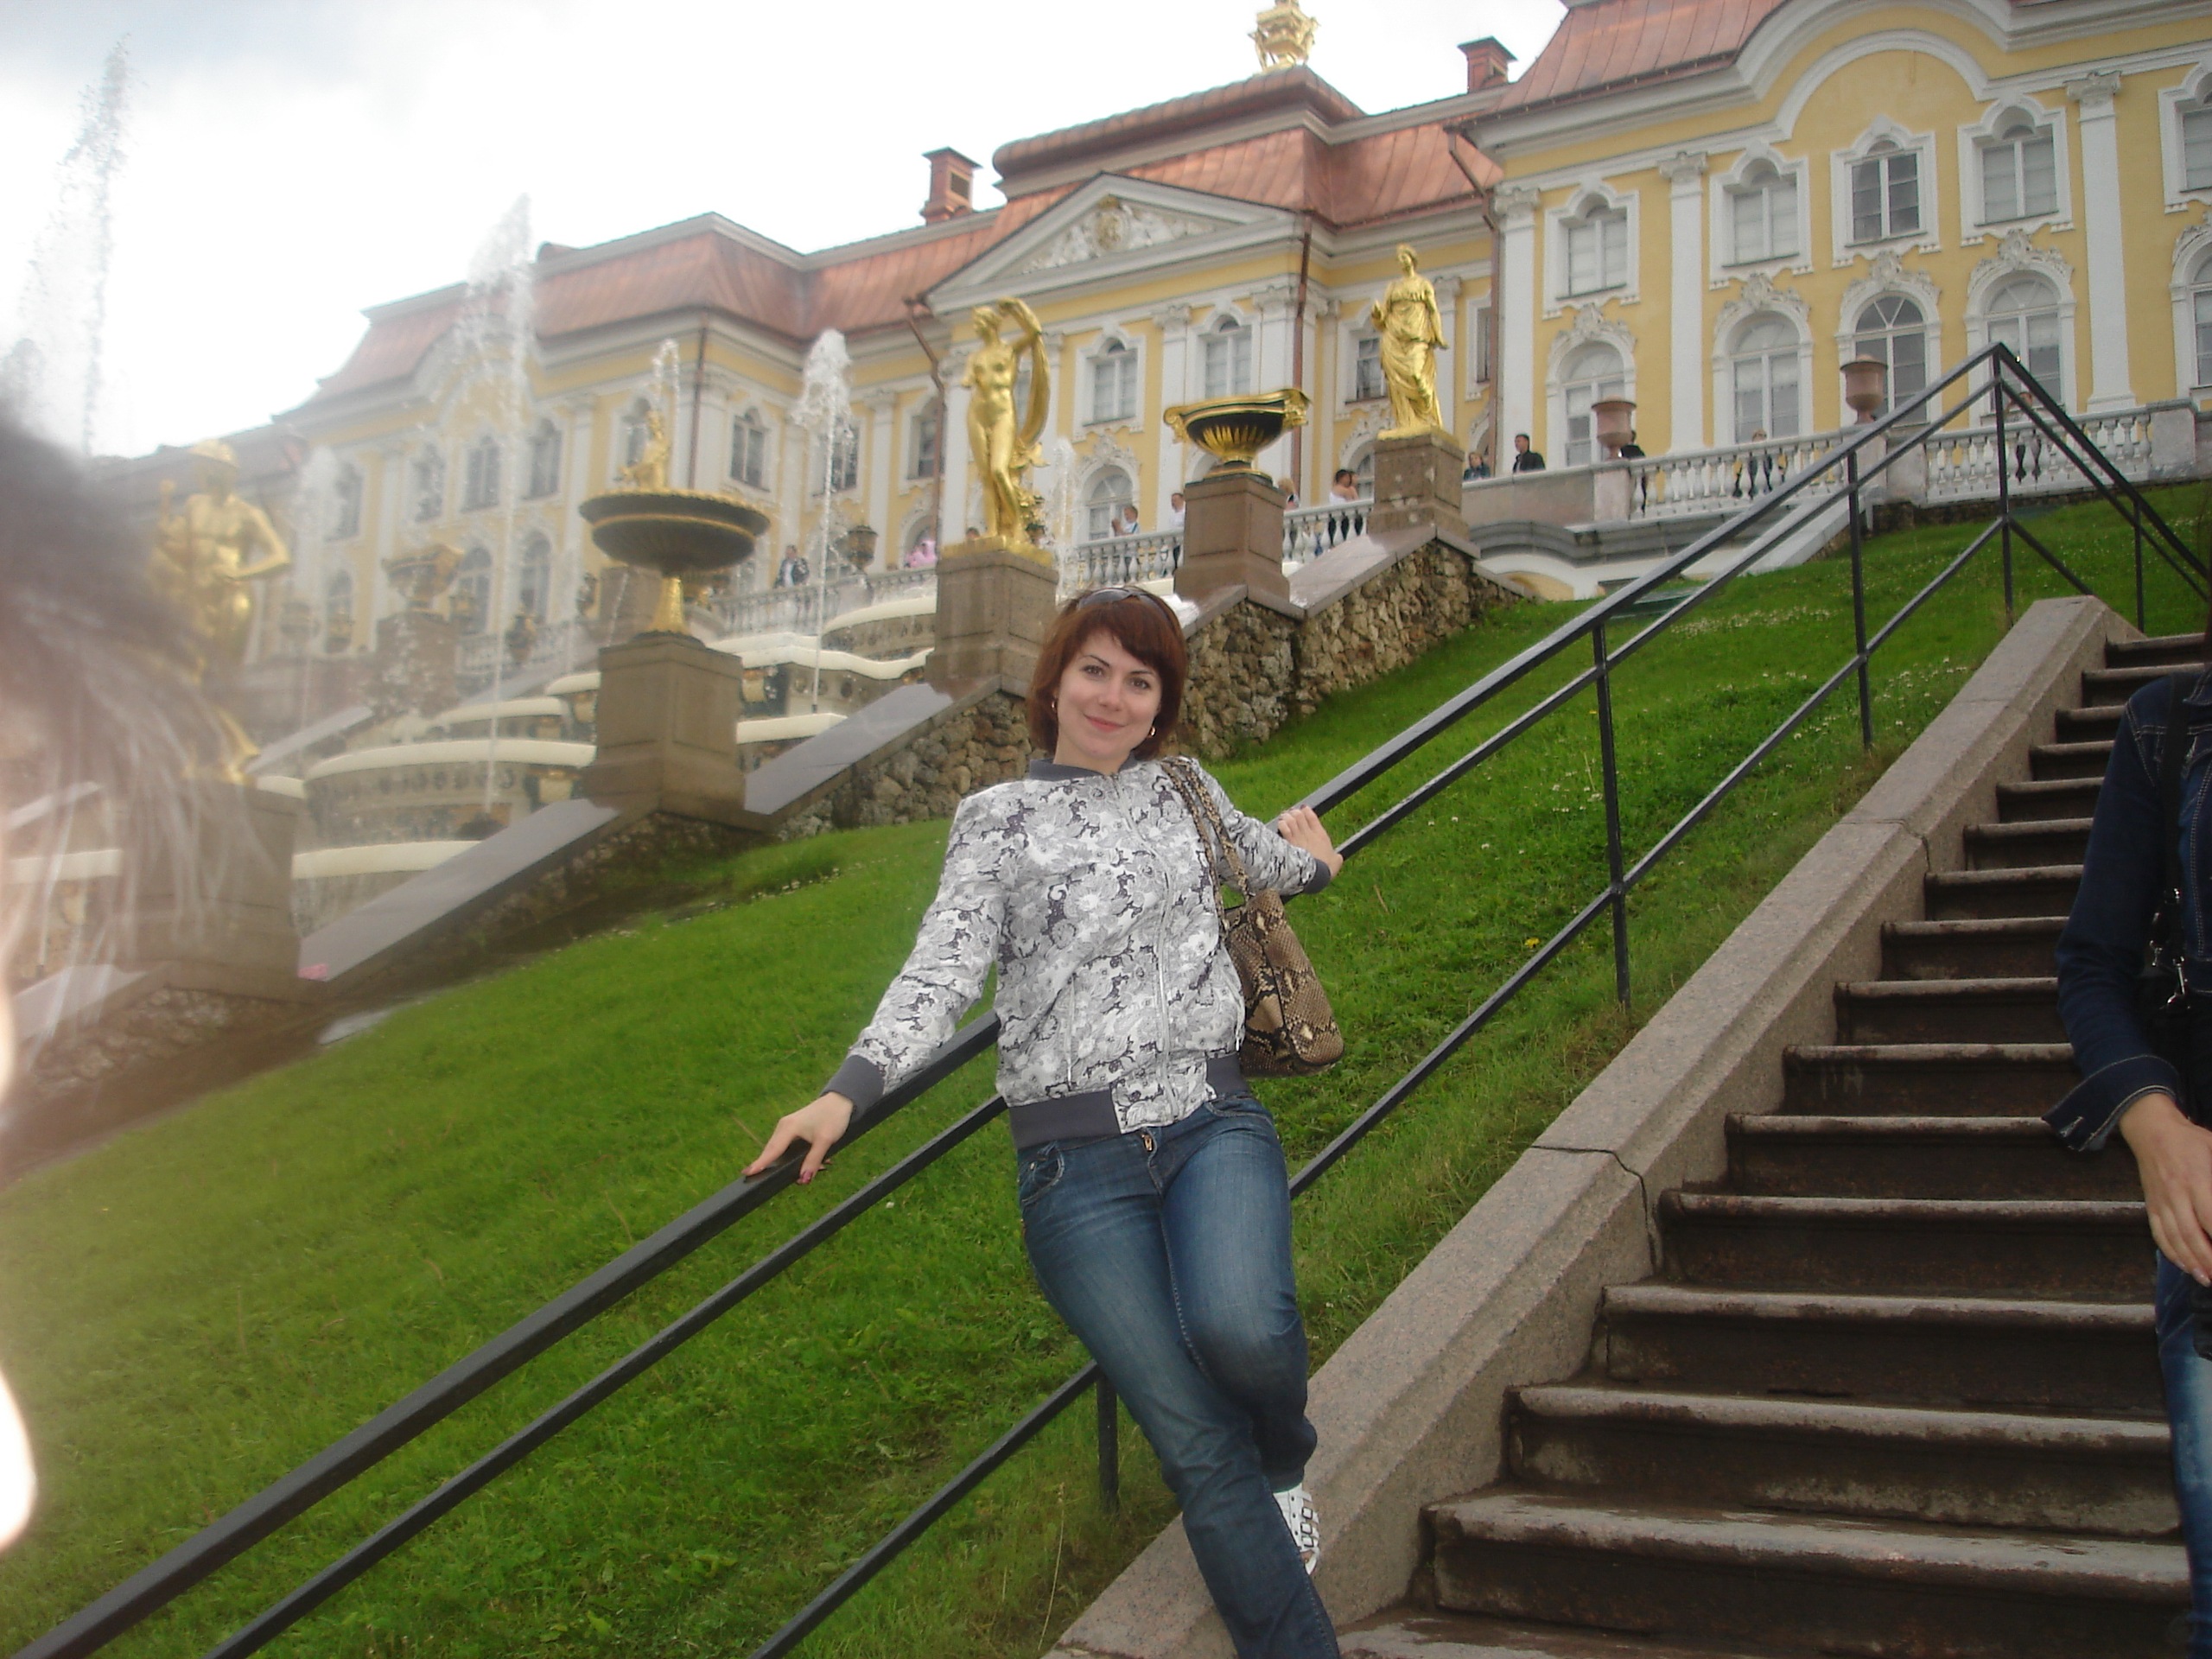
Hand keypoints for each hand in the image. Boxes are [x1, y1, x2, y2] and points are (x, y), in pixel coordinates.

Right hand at [744, 1092, 853, 1184]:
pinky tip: (810, 1161)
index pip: (772, 1150)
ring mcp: (787, 1126)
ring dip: (790, 1162)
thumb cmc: (833, 1117)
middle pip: (773, 1151)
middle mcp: (783, 1126)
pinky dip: (794, 1155)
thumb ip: (813, 1161)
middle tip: (775, 1181)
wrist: (840, 1101)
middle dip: (776, 1167)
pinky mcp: (793, 1128)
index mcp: (788, 1128)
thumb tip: (803, 1179)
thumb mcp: (825, 1141)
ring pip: (781, 1149)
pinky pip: (788, 1145)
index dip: (760, 1163)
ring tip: (804, 1171)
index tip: (747, 1173)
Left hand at [1274, 805, 1342, 878]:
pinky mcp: (1289, 844)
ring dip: (1286, 817)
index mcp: (1321, 836)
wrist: (1314, 875)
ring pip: (1291, 820)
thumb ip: (1336, 858)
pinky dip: (1282, 825)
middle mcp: (1309, 834)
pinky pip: (1284, 829)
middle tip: (1291, 813)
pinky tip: (1280, 825)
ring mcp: (1298, 838)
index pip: (1312, 818)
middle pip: (1299, 816)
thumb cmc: (1325, 870)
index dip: (1307, 811)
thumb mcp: (1335, 863)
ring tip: (1284, 817)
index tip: (1303, 808)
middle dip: (1294, 813)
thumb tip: (1338, 858)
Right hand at [2119, 1092, 2211, 1283]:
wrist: (2151, 1130)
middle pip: (2192, 1234)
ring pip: (2174, 1238)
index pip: (2210, 1218)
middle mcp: (2177, 1194)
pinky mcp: (2150, 1204)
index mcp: (2196, 1180)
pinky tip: (2182, 1263)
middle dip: (2207, 1259)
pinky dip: (2170, 1252)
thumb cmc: (2192, 1140)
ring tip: (2205, 1278)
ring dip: (2190, 1261)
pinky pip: (2158, 1232)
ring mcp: (2161, 1201)